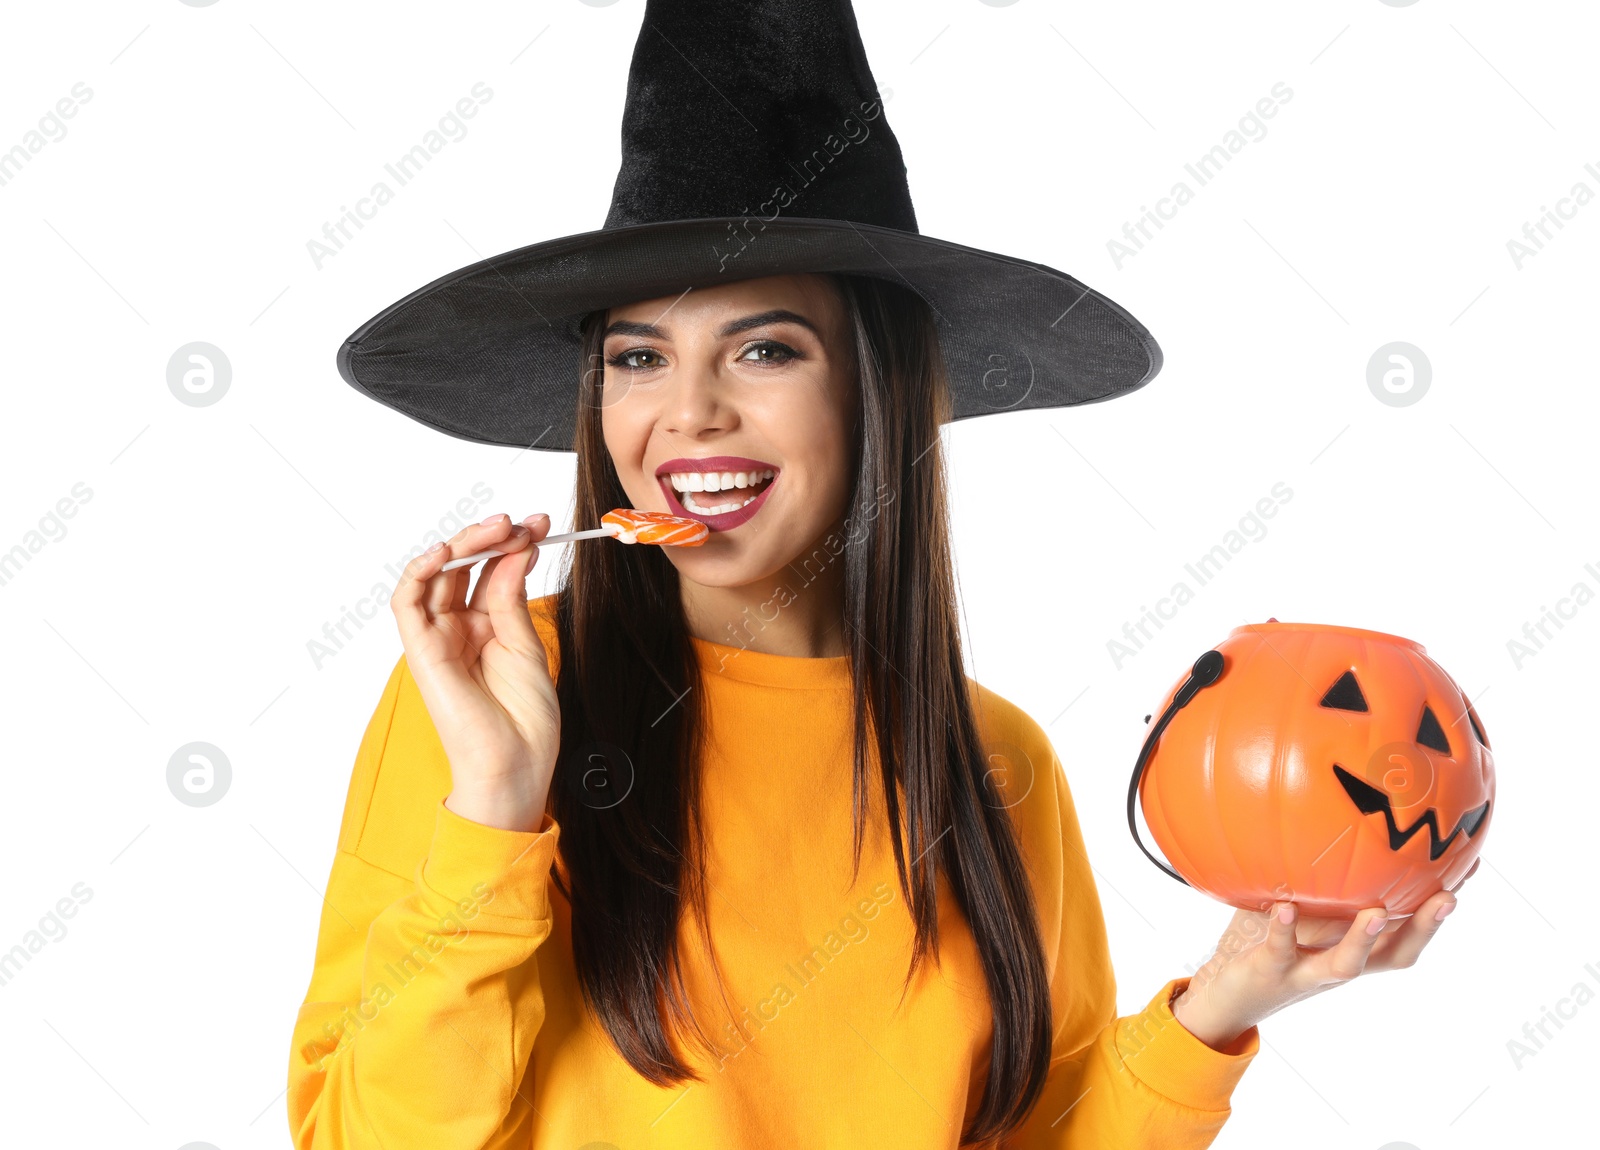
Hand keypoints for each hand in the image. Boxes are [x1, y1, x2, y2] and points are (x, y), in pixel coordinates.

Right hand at [390, 512, 559, 831]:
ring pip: (436, 576)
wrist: (515, 764)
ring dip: (463, 544)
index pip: (491, 572)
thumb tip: (516, 551)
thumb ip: (512, 598)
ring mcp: (438, 639)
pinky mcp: (421, 651)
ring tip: (496, 529)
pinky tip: (447, 552)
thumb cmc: (525, 719)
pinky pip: (407, 603)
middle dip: (491, 537)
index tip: (541, 526)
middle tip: (521, 522)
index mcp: (486, 628)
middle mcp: (458, 629)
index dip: (513, 544)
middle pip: (463, 568)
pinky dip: (421, 572)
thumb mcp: (526, 646)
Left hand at [1171, 858, 1480, 1049]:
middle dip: (1425, 929)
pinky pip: (1280, 950)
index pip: (1407, 932)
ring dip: (1364, 939)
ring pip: (1346, 964)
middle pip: (1395, 955)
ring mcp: (1308, 972)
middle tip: (1449, 898)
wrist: (1231, 994)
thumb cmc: (1274, 941)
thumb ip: (1328, 884)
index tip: (1470, 874)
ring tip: (1378, 911)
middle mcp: (1340, 964)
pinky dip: (1283, 930)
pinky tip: (1283, 906)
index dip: (1438, 909)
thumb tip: (1343, 832)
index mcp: (1353, 947)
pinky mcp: (1272, 971)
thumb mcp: (1305, 911)